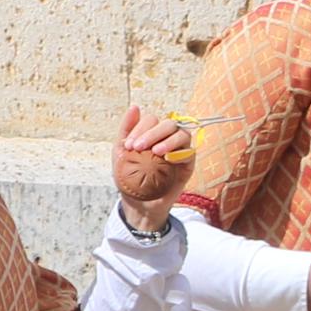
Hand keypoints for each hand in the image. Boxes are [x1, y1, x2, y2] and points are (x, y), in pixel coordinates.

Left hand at [112, 103, 193, 231]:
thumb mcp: (121, 153)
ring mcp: (179, 150)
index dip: (140, 128)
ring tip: (155, 151)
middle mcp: (167, 138)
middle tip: (137, 147)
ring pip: (181, 133)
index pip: (151, 120)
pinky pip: (190, 152)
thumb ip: (126, 129)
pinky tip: (167, 159)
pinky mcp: (188, 163)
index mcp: (151, 134)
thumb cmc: (129, 177)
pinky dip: (179, 152)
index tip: (128, 145)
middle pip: (168, 123)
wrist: (138, 204)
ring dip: (168, 140)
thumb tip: (134, 107)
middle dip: (152, 132)